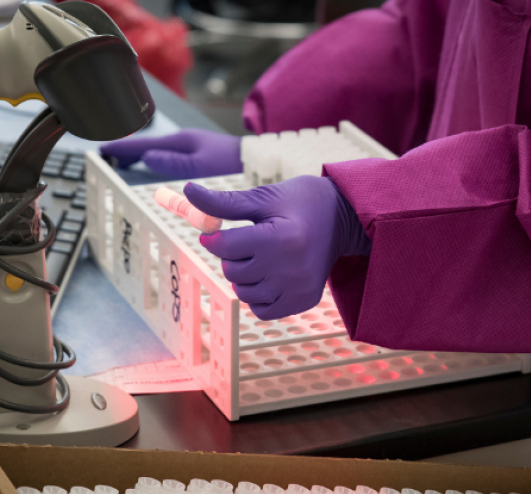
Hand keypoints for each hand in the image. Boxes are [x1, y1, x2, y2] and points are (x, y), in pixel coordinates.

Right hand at [100, 129, 241, 178]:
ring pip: (158, 150)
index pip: (144, 144)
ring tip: (124, 162)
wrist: (257, 160)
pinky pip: (168, 155)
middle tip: (108, 156)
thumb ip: (174, 163)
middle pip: (148, 145)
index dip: (123, 148)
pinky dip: (155, 159)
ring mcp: (191, 146)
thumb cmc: (232, 163)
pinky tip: (154, 166)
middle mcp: (184, 141)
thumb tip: (147, 157)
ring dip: (140, 155)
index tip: (103, 150)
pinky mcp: (199, 153)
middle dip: (127, 150)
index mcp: (181, 141)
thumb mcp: (201, 165)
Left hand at [185, 176, 370, 319]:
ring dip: (243, 276)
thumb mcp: (262, 198)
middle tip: (250, 241)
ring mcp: (299, 288)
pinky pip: (261, 310)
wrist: (343, 218)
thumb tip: (187, 191)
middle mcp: (291, 268)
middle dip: (232, 256)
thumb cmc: (298, 203)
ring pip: (243, 292)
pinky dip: (257, 295)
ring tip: (262, 257)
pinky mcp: (304, 301)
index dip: (213, 239)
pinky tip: (270, 275)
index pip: (226, 247)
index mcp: (281, 237)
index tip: (215, 233)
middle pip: (232, 271)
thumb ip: (223, 202)